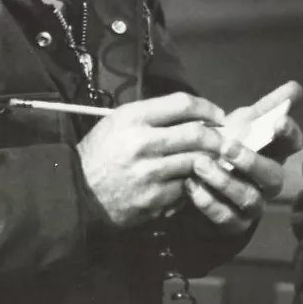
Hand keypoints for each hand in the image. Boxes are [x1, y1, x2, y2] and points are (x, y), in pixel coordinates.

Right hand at [76, 92, 226, 228]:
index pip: (182, 104)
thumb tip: (193, 114)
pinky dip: (193, 183)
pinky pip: (186, 187)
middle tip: (223, 140)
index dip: (207, 107)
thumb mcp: (118, 121)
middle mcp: (143, 143)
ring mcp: (150, 174)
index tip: (218, 115)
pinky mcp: (155, 199)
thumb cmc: (100, 152)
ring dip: (209, 161)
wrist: (79, 193)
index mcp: (133, 118)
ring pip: (196, 162)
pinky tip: (192, 180)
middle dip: (216, 137)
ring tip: (213, 159)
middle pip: (197, 134)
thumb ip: (153, 115)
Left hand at [186, 82, 302, 233]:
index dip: (288, 133)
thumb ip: (267, 107)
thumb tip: (296, 86)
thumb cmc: (228, 149)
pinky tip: (190, 185)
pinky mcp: (234, 224)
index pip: (292, 144)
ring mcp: (254, 205)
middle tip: (226, 146)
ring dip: (224, 181)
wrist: (202, 184)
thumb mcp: (244, 125)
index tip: (277, 121)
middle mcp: (270, 182)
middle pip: (272, 176)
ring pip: (248, 197)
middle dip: (250, 161)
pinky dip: (207, 202)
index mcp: (275, 154)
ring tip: (199, 165)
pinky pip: (225, 217)